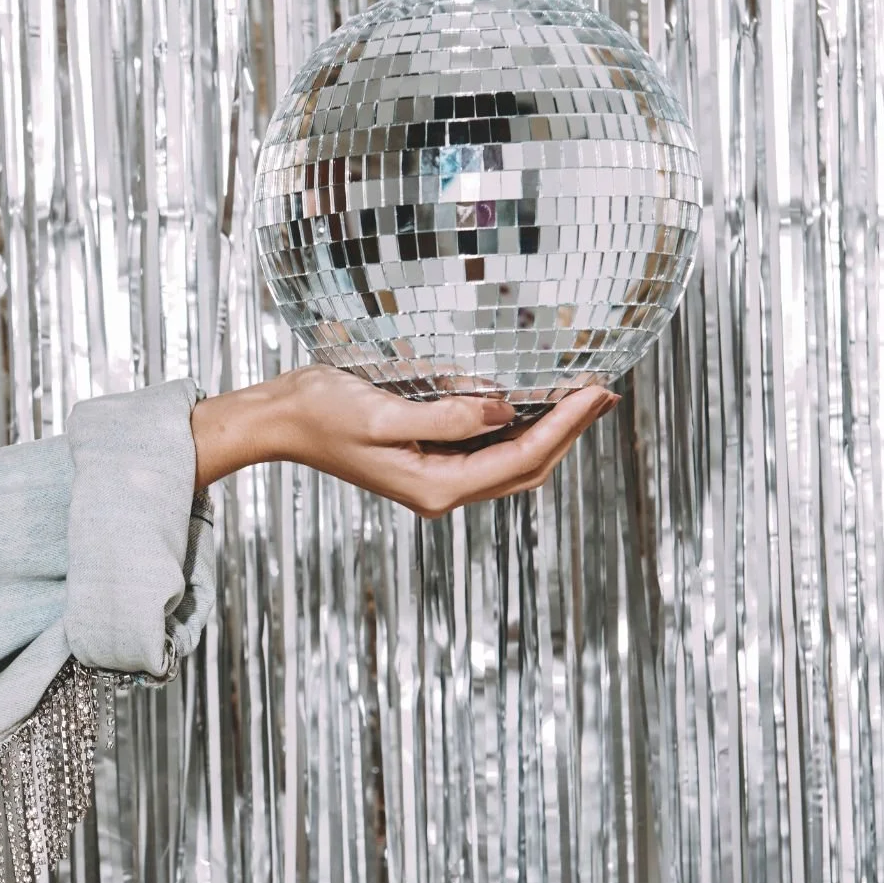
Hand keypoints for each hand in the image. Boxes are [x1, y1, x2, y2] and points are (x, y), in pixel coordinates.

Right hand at [190, 364, 619, 516]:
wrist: (279, 422)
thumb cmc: (321, 412)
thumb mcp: (383, 411)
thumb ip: (448, 415)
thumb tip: (503, 408)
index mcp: (436, 486)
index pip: (520, 457)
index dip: (565, 426)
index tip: (595, 392)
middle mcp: (441, 491)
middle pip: (526, 469)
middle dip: (569, 431)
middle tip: (604, 391)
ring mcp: (435, 480)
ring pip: (512, 464)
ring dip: (549, 432)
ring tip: (581, 397)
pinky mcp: (427, 463)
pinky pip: (488, 454)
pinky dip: (518, 430)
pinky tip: (530, 405)